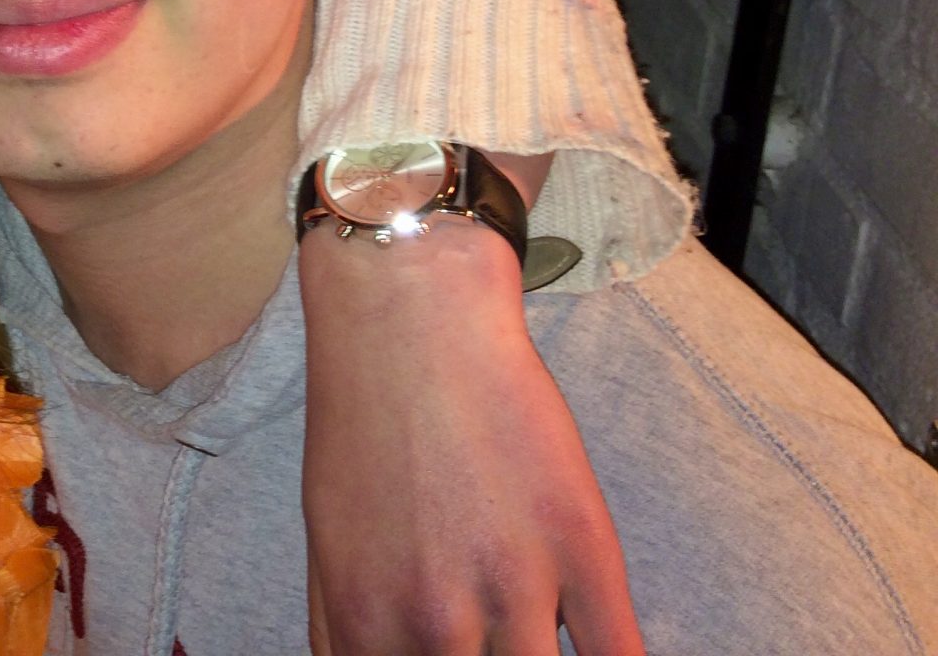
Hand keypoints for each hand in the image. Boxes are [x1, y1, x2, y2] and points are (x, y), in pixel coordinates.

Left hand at [299, 220, 642, 654]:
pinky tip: (610, 653)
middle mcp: (434, 624)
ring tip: (538, 637)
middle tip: (501, 645)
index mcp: (366, 625)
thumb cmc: (363, 425)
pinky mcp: (581, 547)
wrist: (409, 317)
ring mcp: (511, 587)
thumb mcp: (329, 543)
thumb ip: (350, 635)